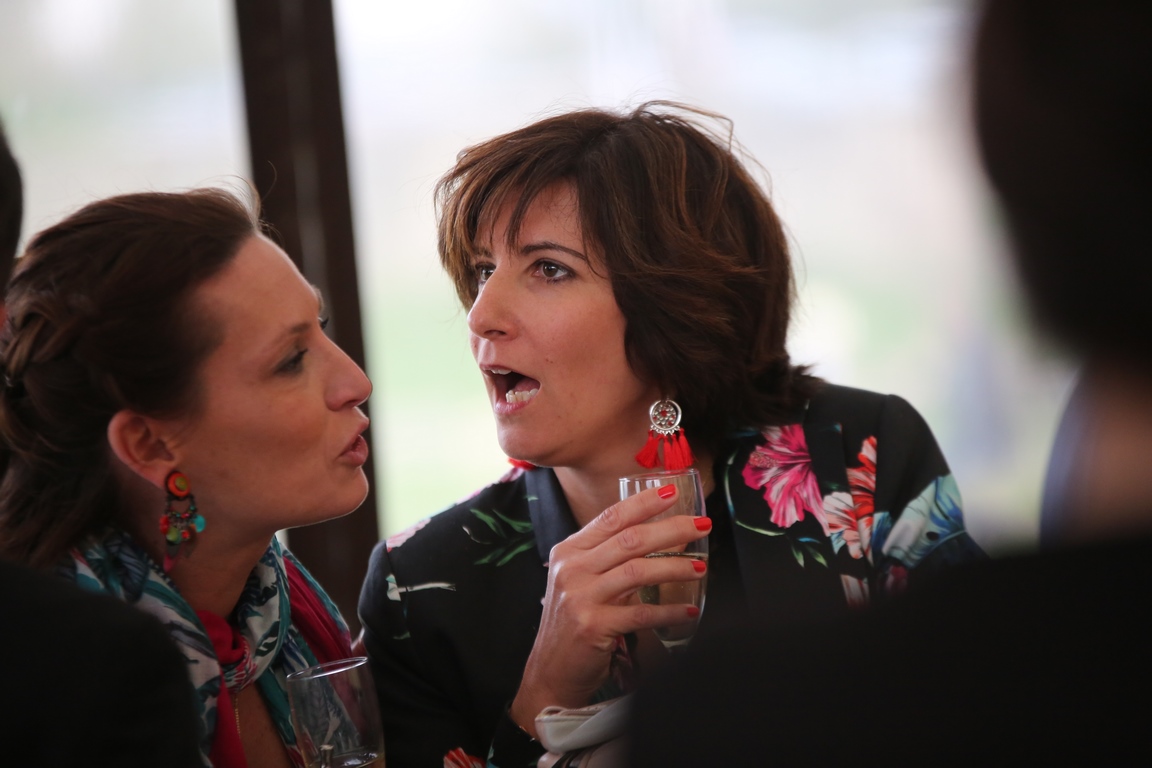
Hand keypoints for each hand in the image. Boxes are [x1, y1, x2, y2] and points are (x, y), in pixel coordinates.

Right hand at [509, 484, 710, 735]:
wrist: (550, 672)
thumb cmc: (572, 625)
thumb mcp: (579, 582)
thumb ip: (606, 559)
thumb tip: (655, 537)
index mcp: (569, 552)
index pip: (610, 517)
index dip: (643, 503)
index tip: (671, 492)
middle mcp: (572, 569)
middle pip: (629, 539)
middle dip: (671, 529)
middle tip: (701, 525)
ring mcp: (581, 597)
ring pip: (638, 570)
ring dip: (675, 567)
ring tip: (700, 567)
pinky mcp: (593, 625)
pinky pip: (641, 613)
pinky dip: (669, 611)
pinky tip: (688, 611)